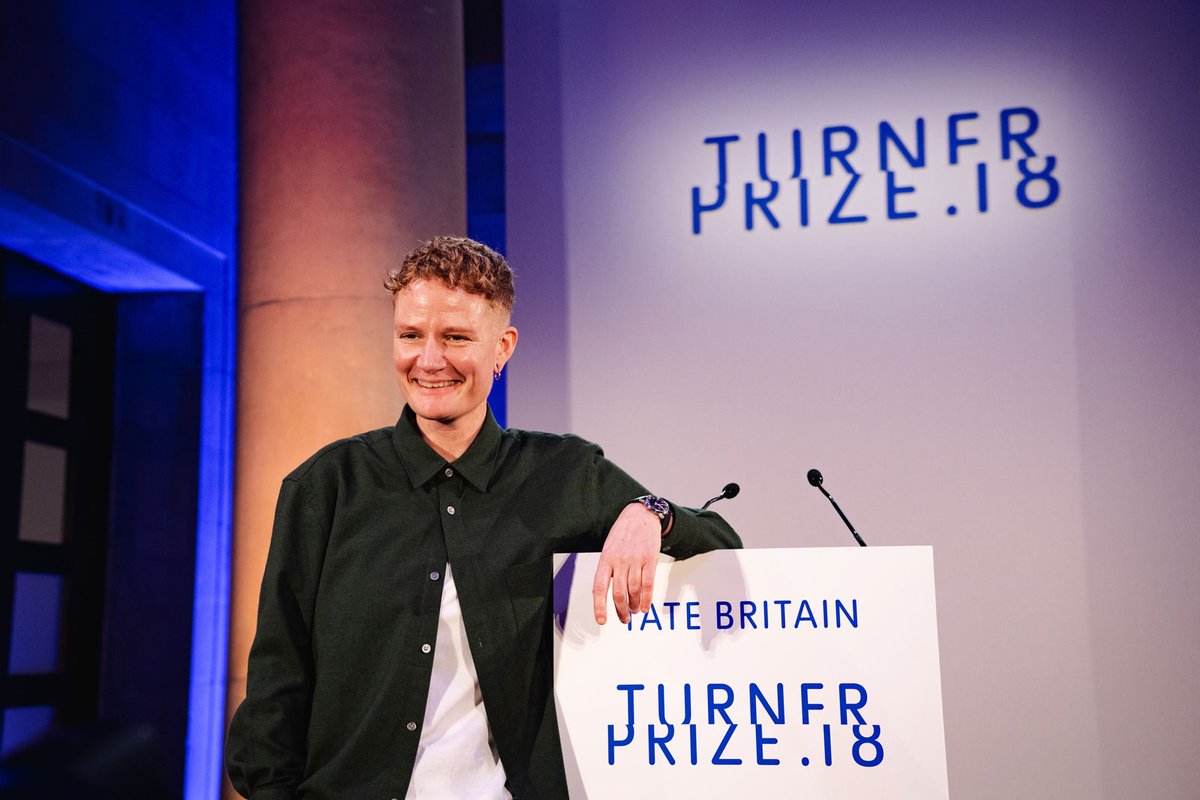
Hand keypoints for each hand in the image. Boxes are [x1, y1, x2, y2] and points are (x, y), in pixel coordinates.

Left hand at [592, 502, 663, 624]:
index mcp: (606, 559)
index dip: (599, 606)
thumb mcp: (608, 548)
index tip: (601, 620)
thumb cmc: (622, 533)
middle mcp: (619, 561)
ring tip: (634, 611)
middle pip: (619, 593)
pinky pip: (648, 584)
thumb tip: (608, 592)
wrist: (641, 515)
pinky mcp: (650, 559)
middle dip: (621, 610)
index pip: (599, 587)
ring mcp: (635, 560)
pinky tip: (645, 606)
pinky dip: (647, 598)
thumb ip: (608, 569)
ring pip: (634, 590)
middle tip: (623, 618)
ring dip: (634, 605)